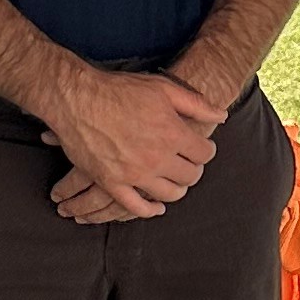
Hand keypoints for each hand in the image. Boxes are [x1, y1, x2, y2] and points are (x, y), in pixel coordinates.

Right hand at [43, 66, 227, 218]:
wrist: (78, 99)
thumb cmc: (119, 90)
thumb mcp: (162, 88)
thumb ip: (196, 104)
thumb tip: (221, 116)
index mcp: (172, 133)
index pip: (204, 153)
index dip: (206, 150)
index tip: (201, 148)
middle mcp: (156, 157)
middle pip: (190, 176)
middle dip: (193, 169)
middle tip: (188, 163)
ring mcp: (134, 174)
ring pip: (169, 194)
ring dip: (176, 188)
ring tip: (174, 179)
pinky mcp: (112, 183)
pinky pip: (136, 207)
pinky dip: (149, 211)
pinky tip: (156, 208)